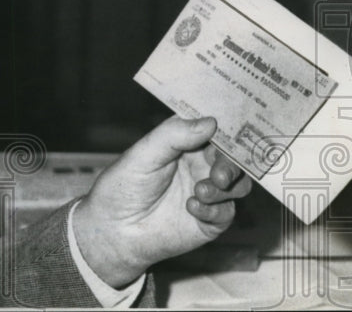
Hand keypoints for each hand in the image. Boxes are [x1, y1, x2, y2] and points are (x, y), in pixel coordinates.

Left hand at [72, 116, 251, 287]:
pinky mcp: (209, 220)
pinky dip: (213, 211)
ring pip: (238, 186)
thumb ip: (174, 135)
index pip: (215, 131)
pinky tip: (190, 208)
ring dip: (224, 188)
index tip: (236, 133)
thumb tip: (210, 122)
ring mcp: (206, 192)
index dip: (228, 131)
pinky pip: (226, 213)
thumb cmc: (123, 186)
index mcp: (185, 143)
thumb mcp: (144, 154)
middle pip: (232, 159)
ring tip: (199, 192)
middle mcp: (199, 166)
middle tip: (219, 176)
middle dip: (231, 166)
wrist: (114, 229)